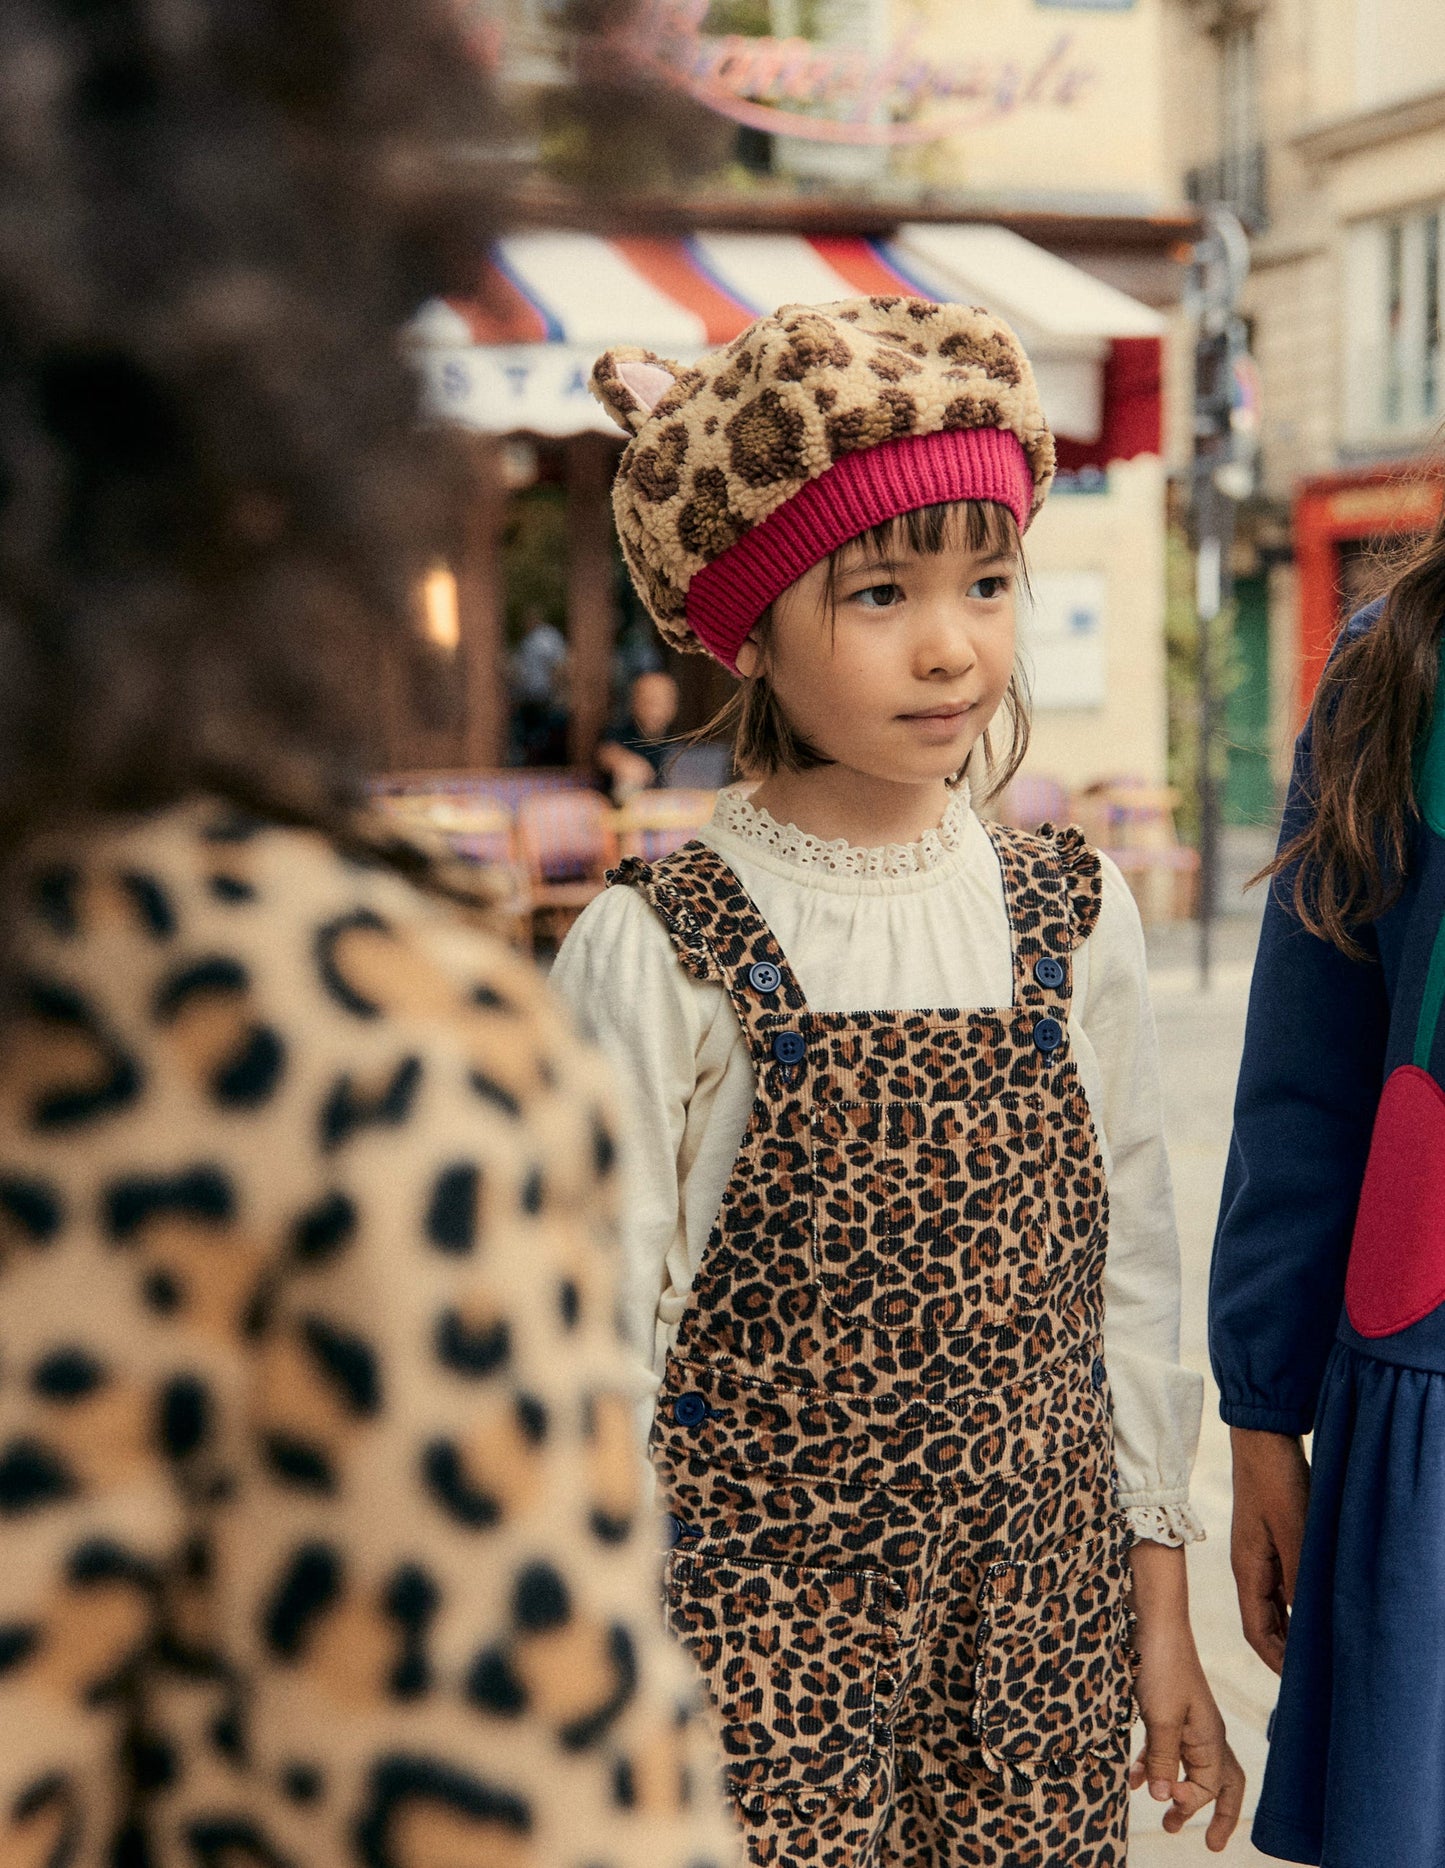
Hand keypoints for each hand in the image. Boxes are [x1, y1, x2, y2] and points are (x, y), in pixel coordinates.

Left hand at [1129, 1541, 1246, 1851]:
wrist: (1152, 1619)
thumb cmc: (1162, 1665)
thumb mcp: (1161, 1718)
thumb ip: (1164, 1761)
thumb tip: (1166, 1801)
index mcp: (1211, 1737)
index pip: (1212, 1788)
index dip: (1192, 1802)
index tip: (1167, 1805)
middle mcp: (1205, 1731)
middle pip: (1222, 1782)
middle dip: (1214, 1813)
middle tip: (1203, 1842)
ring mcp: (1187, 1719)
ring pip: (1191, 1766)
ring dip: (1179, 1793)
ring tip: (1165, 1821)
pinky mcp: (1167, 1707)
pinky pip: (1168, 1747)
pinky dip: (1155, 1765)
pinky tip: (1134, 1777)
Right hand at [1229, 1428, 1309, 1674]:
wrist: (1264, 1437)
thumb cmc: (1276, 1481)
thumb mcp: (1295, 1532)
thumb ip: (1301, 1578)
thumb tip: (1309, 1622)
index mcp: (1246, 1569)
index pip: (1256, 1631)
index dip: (1276, 1661)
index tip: (1302, 1684)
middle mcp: (1250, 1566)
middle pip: (1264, 1623)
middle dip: (1286, 1651)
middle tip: (1318, 1673)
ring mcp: (1260, 1552)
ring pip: (1276, 1604)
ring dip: (1295, 1628)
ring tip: (1324, 1646)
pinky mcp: (1273, 1538)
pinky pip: (1284, 1583)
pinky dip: (1300, 1603)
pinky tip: (1321, 1604)